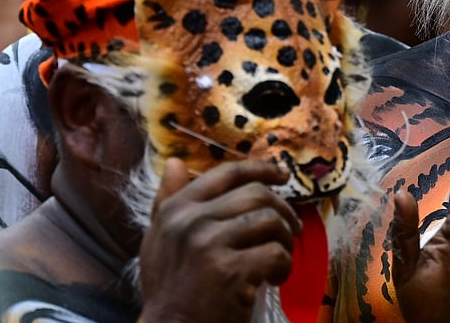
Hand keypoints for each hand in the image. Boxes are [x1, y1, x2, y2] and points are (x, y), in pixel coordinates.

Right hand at [138, 158, 301, 322]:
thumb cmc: (169, 287)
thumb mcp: (159, 239)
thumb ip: (167, 200)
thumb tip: (175, 162)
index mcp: (177, 209)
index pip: (226, 174)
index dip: (260, 169)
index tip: (282, 175)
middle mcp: (191, 221)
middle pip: (256, 194)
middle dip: (282, 210)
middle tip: (290, 229)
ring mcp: (210, 245)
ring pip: (270, 221)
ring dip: (284, 239)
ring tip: (280, 257)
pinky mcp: (230, 271)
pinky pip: (275, 253)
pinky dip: (283, 266)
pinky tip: (275, 279)